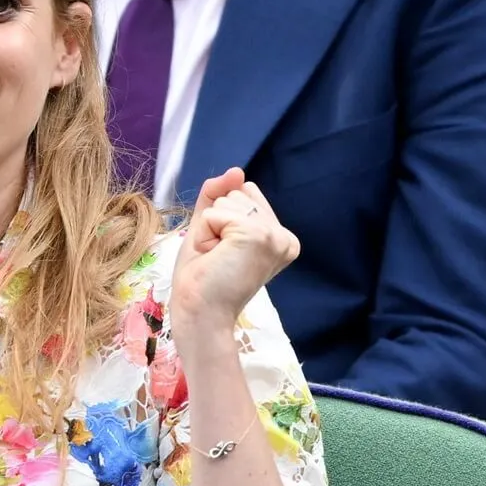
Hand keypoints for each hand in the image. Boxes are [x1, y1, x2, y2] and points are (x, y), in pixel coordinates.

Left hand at [171, 168, 299, 337]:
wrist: (200, 314)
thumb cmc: (202, 279)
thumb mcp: (209, 229)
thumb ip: (218, 197)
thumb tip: (236, 170)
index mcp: (281, 237)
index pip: (245, 193)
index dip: (221, 219)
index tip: (224, 252)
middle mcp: (285, 236)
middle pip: (236, 193)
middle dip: (215, 222)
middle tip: (217, 257)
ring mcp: (274, 235)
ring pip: (227, 199)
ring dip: (209, 228)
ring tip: (216, 258)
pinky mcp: (258, 235)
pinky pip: (216, 212)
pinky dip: (205, 233)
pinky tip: (215, 257)